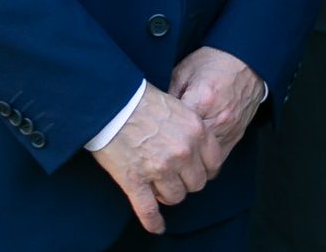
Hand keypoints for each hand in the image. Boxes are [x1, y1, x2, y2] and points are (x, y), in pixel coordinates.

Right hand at [89, 81, 220, 234]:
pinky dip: (153, 222)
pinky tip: (157, 227)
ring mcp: (160, 169)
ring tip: (158, 188)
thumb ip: (190, 128)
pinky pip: (148, 210)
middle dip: (185, 183)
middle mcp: (183, 153)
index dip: (204, 170)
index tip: (196, 171)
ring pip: (175, 197)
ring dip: (168, 195)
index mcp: (197, 132)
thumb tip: (193, 143)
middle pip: (196, 184)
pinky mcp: (136, 180)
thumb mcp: (178, 105)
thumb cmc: (141, 98)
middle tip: (174, 178)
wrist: (112, 101)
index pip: (213, 164)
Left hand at [167, 47, 264, 168]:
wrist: (246, 60)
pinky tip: (195, 157)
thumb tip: (156, 118)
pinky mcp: (237, 134)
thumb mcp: (183, 72)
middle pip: (191, 149)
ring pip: (205, 159)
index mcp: (202, 100)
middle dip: (174, 154)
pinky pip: (219, 157)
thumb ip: (170, 97)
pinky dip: (206, 160)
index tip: (151, 140)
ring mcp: (229, 129)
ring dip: (191, 160)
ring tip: (175, 161)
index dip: (161, 137)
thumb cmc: (213, 62)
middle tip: (159, 156)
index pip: (176, 129)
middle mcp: (218, 118)